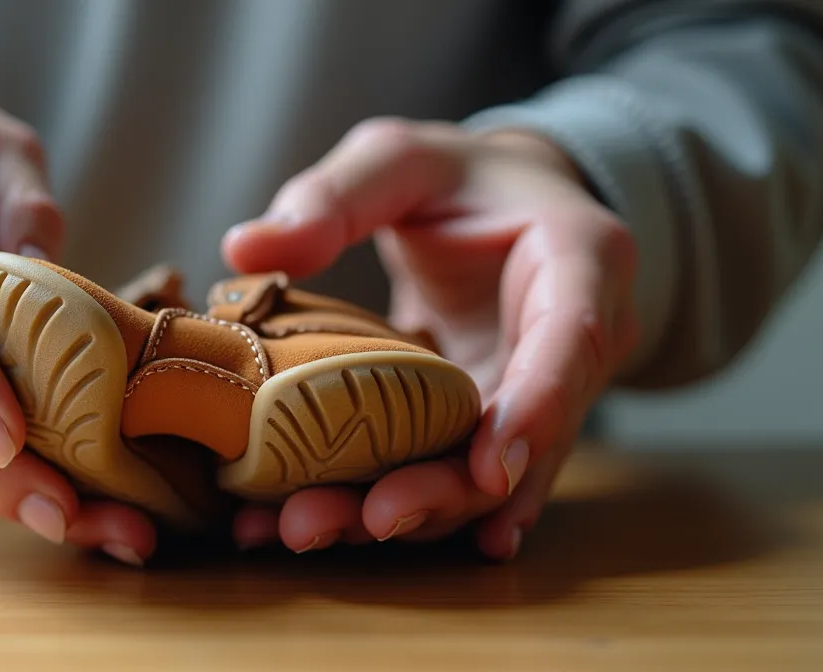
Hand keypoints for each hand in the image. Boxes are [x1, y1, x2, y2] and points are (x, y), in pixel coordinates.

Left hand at [221, 118, 639, 559]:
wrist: (502, 210)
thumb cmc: (458, 178)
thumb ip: (334, 195)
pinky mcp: (493, 429)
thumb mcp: (399, 159)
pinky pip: (454, 476)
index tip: (487, 470)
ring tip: (310, 529)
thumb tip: (244, 248)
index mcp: (578, 259)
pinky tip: (334, 534)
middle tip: (370, 519)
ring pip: (487, 476)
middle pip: (527, 437)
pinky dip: (397, 505)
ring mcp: (537, 397)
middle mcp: (574, 344)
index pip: (573, 340)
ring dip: (410, 513)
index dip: (536, 410)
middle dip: (448, 489)